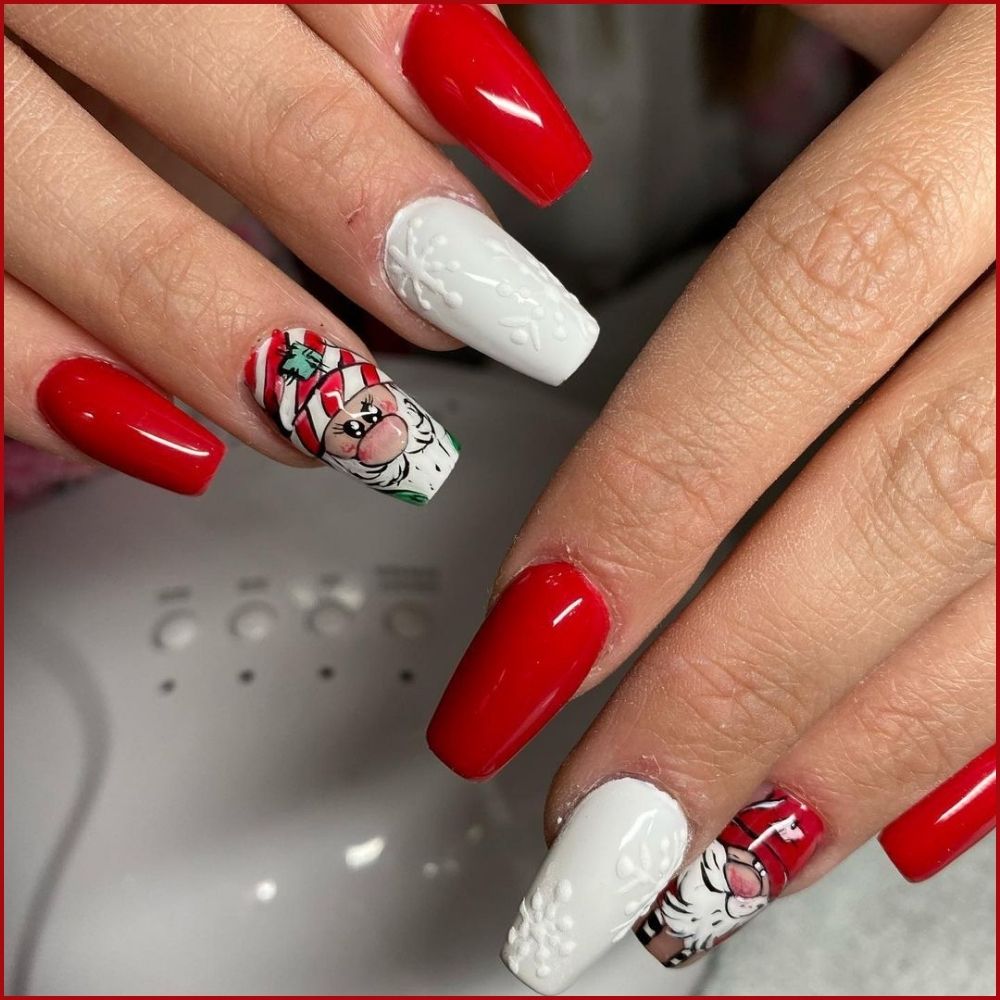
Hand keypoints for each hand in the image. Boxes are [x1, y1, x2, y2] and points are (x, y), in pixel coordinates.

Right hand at [4, 4, 594, 502]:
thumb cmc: (116, 32)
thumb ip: (330, 12)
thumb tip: (483, 70)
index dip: (409, 39)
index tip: (539, 151)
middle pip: (168, 47)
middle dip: (344, 188)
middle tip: (470, 302)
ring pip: (40, 196)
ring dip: (216, 326)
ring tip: (352, 422)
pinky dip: (51, 388)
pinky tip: (173, 446)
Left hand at [426, 6, 994, 991]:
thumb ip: (744, 11)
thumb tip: (499, 95)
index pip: (796, 319)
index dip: (648, 507)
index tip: (519, 658)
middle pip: (907, 505)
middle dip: (733, 694)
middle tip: (599, 831)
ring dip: (858, 749)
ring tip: (719, 862)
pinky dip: (998, 720)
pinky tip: (903, 808)